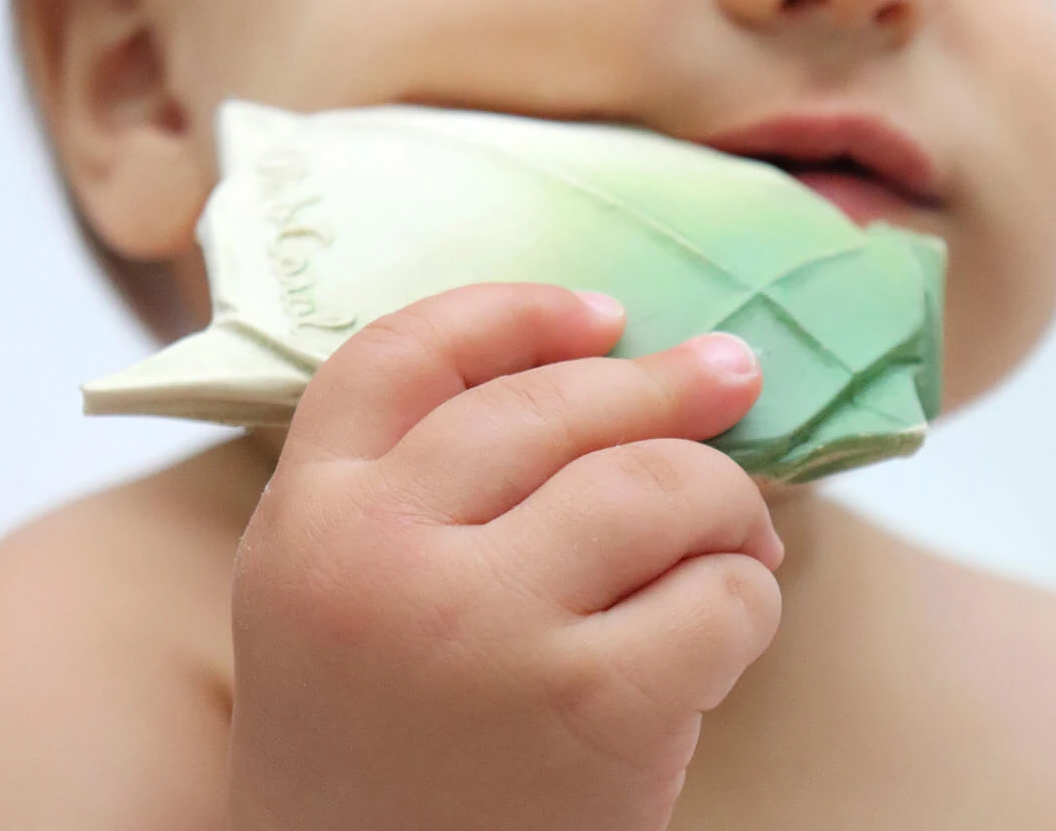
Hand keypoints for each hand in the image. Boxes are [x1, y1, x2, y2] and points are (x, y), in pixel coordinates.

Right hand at [228, 283, 782, 830]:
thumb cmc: (381, 743)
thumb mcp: (349, 594)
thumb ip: (431, 485)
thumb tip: (612, 368)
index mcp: (308, 518)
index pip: (402, 355)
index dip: (514, 313)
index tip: (599, 315)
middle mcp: (378, 557)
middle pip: (552, 405)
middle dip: (663, 383)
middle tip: (730, 374)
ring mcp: (483, 630)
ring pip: (654, 482)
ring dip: (724, 495)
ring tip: (741, 531)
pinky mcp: (588, 712)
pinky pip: (718, 596)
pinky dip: (747, 597)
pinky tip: (730, 622)